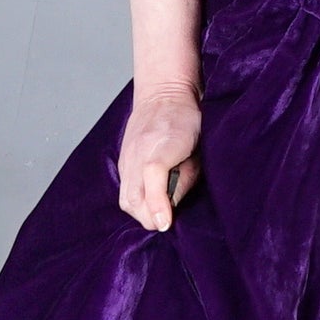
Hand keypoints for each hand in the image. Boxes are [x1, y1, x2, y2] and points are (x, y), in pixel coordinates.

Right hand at [118, 85, 202, 231]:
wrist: (164, 95)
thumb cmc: (188, 122)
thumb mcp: (197, 150)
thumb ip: (183, 180)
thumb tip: (170, 209)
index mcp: (161, 145)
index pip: (153, 176)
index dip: (159, 204)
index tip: (166, 223)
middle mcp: (138, 152)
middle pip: (134, 199)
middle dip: (150, 217)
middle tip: (166, 223)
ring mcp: (127, 158)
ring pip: (126, 200)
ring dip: (141, 213)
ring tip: (158, 214)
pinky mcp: (122, 162)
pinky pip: (124, 191)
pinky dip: (136, 202)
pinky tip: (149, 202)